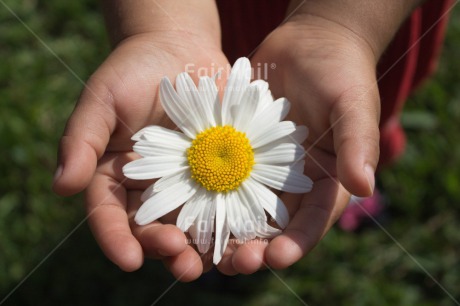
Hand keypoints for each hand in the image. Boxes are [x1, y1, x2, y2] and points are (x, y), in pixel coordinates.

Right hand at [53, 30, 228, 280]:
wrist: (181, 50)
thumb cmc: (134, 70)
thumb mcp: (102, 99)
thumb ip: (82, 140)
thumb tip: (61, 186)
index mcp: (116, 177)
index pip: (110, 215)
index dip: (117, 239)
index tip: (129, 259)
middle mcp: (151, 188)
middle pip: (155, 228)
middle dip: (168, 250)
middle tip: (185, 264)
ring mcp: (188, 182)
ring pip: (194, 224)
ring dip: (208, 248)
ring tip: (223, 263)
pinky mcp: (221, 171)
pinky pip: (230, 199)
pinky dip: (239, 220)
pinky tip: (252, 235)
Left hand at [215, 12, 380, 274]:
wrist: (309, 43)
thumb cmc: (340, 71)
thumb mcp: (353, 104)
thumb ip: (357, 143)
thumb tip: (366, 187)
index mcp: (326, 180)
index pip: (314, 221)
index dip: (297, 243)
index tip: (276, 258)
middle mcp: (294, 183)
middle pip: (275, 226)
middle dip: (255, 248)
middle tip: (233, 264)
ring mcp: (265, 169)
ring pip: (243, 209)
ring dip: (226, 232)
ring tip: (206, 252)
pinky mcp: (239, 151)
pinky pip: (222, 176)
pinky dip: (208, 195)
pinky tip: (188, 209)